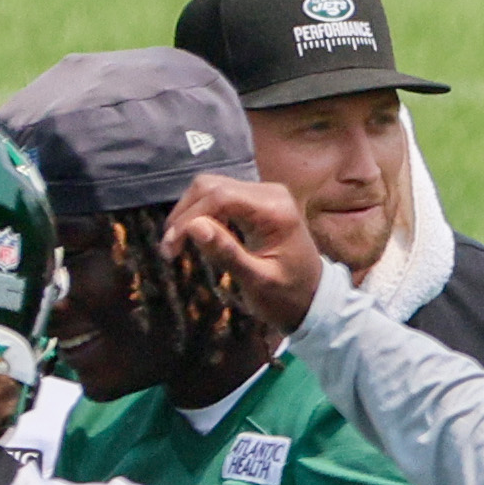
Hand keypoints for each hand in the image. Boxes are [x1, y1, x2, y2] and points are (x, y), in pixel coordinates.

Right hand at [157, 172, 325, 330]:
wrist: (313, 298)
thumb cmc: (289, 296)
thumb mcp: (258, 282)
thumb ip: (228, 253)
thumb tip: (194, 226)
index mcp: (276, 210)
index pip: (220, 197)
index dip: (188, 218)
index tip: (170, 249)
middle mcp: (270, 193)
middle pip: (210, 186)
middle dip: (184, 214)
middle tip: (170, 250)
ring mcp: (264, 195)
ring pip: (209, 188)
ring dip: (189, 214)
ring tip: (178, 246)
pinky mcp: (255, 202)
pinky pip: (218, 198)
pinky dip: (201, 214)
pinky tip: (198, 238)